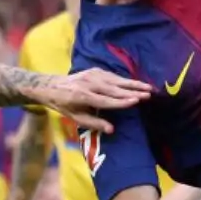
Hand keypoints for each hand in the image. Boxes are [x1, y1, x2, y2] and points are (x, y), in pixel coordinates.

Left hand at [36, 69, 150, 132]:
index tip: (137, 101)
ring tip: (148, 88)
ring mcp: (92, 74)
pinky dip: (125, 80)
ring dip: (133, 84)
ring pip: (117, 80)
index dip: (122, 101)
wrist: (52, 85)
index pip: (106, 100)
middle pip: (115, 88)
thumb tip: (111, 129)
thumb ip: (94, 123)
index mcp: (83, 96)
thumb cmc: (64, 105)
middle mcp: (89, 83)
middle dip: (133, 91)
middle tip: (148, 94)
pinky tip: (136, 83)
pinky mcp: (95, 70)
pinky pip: (113, 76)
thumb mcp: (75, 118)